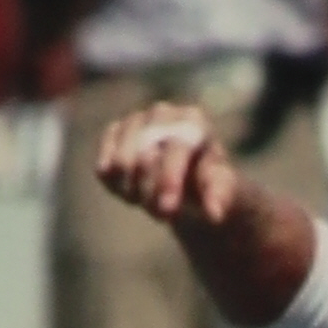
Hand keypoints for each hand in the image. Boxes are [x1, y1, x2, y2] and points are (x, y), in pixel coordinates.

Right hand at [93, 103, 238, 225]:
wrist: (190, 181)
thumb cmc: (209, 183)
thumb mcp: (223, 191)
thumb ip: (219, 197)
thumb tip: (215, 214)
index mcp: (193, 121)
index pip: (175, 147)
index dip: (169, 179)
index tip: (168, 209)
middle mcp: (162, 113)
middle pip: (143, 155)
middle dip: (151, 191)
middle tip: (163, 214)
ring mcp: (135, 121)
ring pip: (120, 162)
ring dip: (133, 191)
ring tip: (150, 204)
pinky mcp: (114, 134)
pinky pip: (104, 168)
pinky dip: (116, 187)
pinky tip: (133, 194)